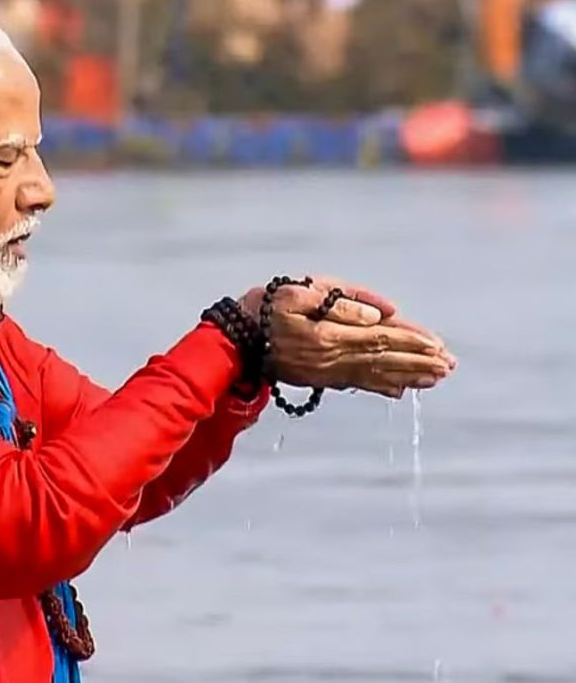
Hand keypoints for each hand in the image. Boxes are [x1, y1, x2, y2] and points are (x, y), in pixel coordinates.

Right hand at [239, 280, 454, 398]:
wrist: (233, 340)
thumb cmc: (264, 308)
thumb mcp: (297, 292)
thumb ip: (339, 301)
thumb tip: (380, 315)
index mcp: (329, 335)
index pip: (380, 338)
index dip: (411, 341)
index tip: (439, 345)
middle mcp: (332, 359)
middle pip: (384, 360)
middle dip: (419, 362)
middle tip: (449, 366)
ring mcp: (326, 372)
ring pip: (375, 375)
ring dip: (408, 376)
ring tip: (436, 378)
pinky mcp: (320, 378)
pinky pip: (358, 384)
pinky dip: (382, 386)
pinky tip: (400, 390)